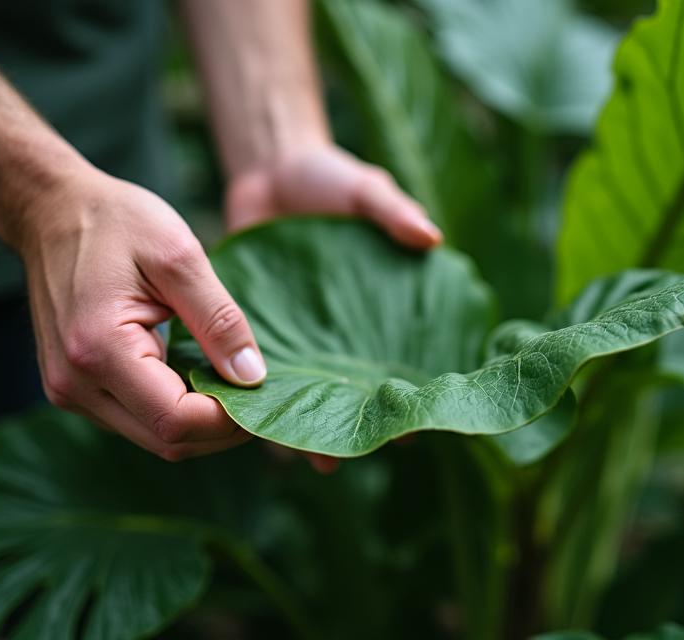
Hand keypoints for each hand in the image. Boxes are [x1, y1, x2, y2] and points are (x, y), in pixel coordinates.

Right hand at [19, 168, 265, 460]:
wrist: (53, 211)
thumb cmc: (116, 222)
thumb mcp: (180, 256)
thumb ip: (219, 320)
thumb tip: (252, 377)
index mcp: (99, 349)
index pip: (175, 420)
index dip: (228, 419)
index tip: (265, 392)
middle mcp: (75, 384)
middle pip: (165, 440)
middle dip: (220, 427)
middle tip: (259, 392)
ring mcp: (69, 391)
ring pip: (153, 436)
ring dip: (199, 420)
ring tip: (232, 381)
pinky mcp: (74, 388)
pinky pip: (136, 418)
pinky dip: (175, 408)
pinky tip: (199, 376)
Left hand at [224, 145, 441, 472]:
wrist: (268, 171)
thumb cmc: (328, 179)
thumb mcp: (365, 188)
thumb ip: (393, 211)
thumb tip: (432, 239)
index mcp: (379, 308)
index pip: (400, 360)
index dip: (405, 395)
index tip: (408, 431)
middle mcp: (341, 332)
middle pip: (350, 389)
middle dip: (348, 425)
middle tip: (343, 457)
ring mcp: (299, 335)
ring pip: (304, 390)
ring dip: (301, 424)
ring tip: (302, 455)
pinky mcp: (258, 328)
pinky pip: (257, 368)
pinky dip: (256, 397)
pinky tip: (251, 426)